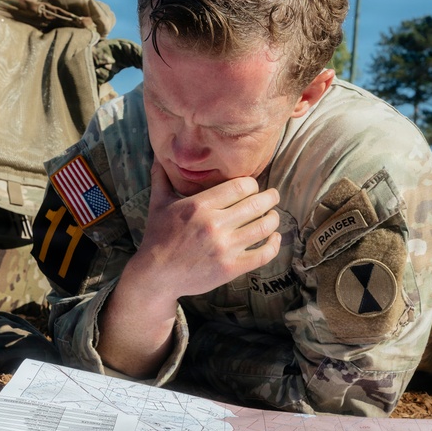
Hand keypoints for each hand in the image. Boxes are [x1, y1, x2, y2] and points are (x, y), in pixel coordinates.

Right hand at [131, 159, 281, 303]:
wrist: (156, 275)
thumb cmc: (158, 237)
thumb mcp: (158, 204)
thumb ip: (162, 177)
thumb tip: (158, 155)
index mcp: (199, 205)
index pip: (241, 186)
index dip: (253, 184)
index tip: (253, 187)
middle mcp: (214, 225)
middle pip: (257, 204)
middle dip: (270, 197)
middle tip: (273, 196)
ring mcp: (224, 248)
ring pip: (264, 227)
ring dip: (274, 219)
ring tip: (273, 215)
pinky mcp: (230, 268)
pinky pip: (263, 254)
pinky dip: (274, 244)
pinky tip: (275, 238)